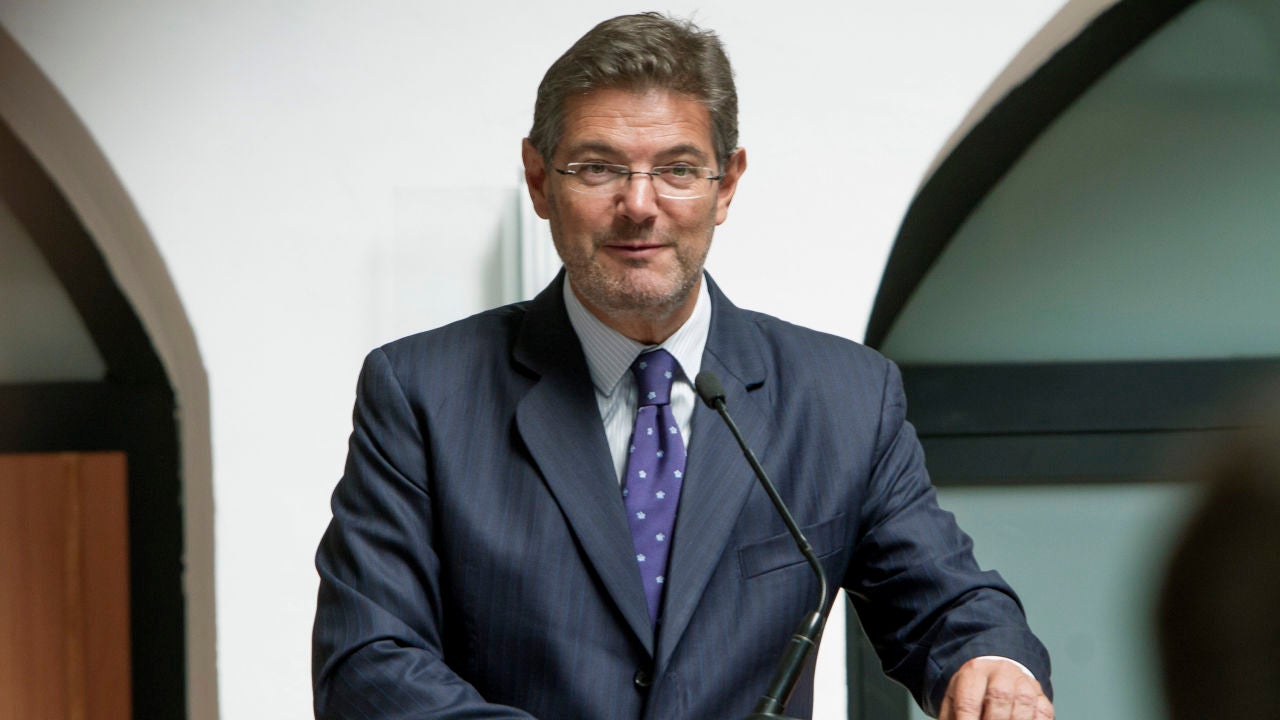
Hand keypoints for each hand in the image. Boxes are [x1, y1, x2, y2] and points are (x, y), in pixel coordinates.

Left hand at [938, 657, 1052, 719]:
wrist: (996, 674)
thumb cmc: (974, 692)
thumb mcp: (955, 700)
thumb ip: (954, 716)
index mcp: (974, 672)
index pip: (968, 700)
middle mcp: (1001, 672)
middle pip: (999, 697)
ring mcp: (1024, 682)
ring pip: (1023, 703)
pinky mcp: (1041, 696)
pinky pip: (1043, 712)